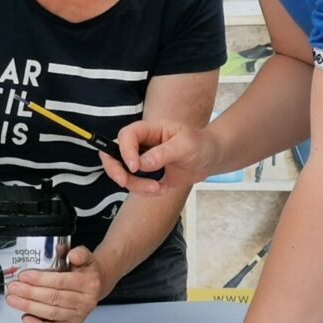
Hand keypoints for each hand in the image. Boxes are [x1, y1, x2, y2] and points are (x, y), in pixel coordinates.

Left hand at [7, 246, 105, 322]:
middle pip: (53, 298)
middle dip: (29, 293)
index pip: (60, 282)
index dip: (40, 280)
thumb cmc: (86, 271)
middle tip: (14, 288)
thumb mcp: (85, 256)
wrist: (98, 283)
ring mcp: (79, 315)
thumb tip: (65, 251)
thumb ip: (77, 252)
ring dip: (29, 307)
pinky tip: (26, 318)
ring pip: (51, 313)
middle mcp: (85, 301)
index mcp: (88, 283)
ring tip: (14, 300)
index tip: (24, 276)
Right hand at [100, 120, 218, 197]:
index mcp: (149, 130)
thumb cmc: (200, 145)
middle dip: (115, 170)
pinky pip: (135, 186)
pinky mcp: (146, 176)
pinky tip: (163, 189)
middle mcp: (141, 144)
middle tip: (124, 182)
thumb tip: (143, 163)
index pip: (127, 135)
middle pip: (113, 154)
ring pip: (123, 174)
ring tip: (159, 189)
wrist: (209, 159)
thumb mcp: (187, 145)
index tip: (135, 167)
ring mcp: (141, 161)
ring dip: (136, 186)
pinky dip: (145, 192)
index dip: (125, 150)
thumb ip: (164, 153)